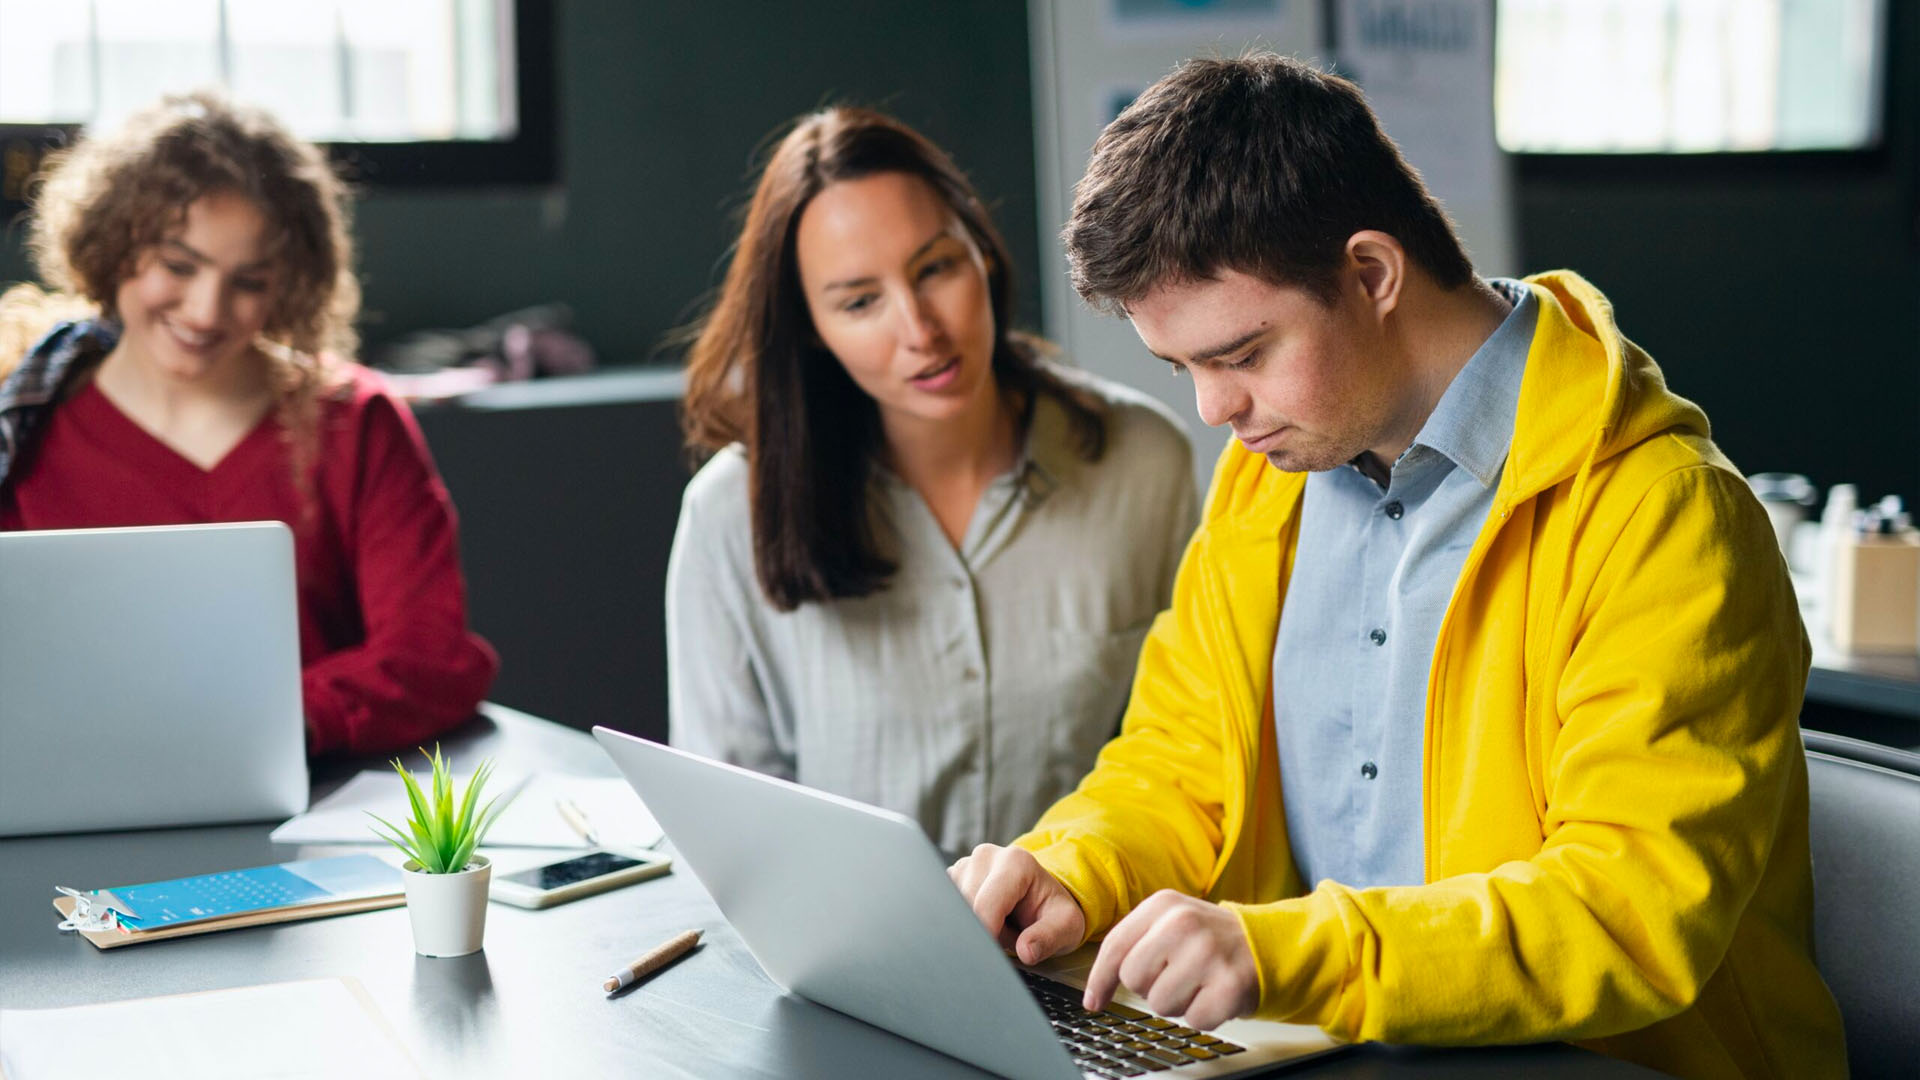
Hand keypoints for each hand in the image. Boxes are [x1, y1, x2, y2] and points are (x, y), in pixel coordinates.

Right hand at [948, 843, 1086, 964]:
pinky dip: (965, 924)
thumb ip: (1049, 937)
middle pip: (968, 909)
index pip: (986, 904)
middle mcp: (986, 857)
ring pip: (955, 912)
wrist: (1040, 899)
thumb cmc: (1052, 911)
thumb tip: (1027, 951)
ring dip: (975, 929)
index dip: (986, 935)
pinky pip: (948, 910)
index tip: (989, 958)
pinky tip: (984, 921)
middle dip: (986, 933)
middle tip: (1011, 937)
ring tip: (1000, 927)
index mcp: (1016, 862)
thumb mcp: (1066, 926)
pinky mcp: (951, 879)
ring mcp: (965, 866)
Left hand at [1083, 890, 1256, 1030]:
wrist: (1262, 943)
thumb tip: (1096, 990)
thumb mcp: (1169, 920)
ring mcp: (1208, 953)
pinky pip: (1193, 1020)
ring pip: (1160, 1004)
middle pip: (1133, 979)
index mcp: (1163, 905)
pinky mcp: (1229, 984)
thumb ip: (1133, 943)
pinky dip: (1203, 1014)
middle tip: (1175, 974)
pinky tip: (1214, 992)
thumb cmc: (1207, 938)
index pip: (1115, 946)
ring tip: (1197, 981)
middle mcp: (1184, 924)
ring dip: (1177, 1002)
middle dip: (1149, 986)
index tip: (1094, 1001)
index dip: (1099, 979)